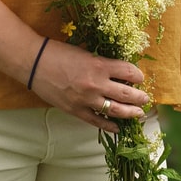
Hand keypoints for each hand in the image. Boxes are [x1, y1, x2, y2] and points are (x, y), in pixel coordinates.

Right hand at [29, 39, 148, 131]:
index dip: (138, 75)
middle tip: (146, 99)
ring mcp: (86, 100)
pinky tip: (118, 128)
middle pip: (126, 94)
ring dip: (130, 113)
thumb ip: (102, 63)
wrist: (35, 63)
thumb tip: (118, 72)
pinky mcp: (76, 111)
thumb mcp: (86, 53)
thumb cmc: (60, 53)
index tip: (140, 78)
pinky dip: (109, 126)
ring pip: (115, 111)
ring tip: (139, 113)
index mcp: (99, 65)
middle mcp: (96, 84)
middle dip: (140, 97)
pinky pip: (96, 121)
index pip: (128, 72)